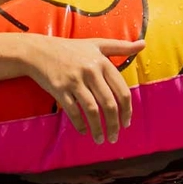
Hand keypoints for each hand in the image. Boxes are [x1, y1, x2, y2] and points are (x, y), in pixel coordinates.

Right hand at [26, 36, 141, 143]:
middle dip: (114, 124)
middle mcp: (90, 71)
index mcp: (102, 62)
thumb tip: (144, 44)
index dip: (127, 110)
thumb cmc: (70, 48)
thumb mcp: (97, 44)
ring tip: (100, 139)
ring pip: (92, 110)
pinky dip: (80, 124)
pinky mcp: (60, 89)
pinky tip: (84, 131)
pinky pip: (73, 111)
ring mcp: (74, 81)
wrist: (38, 51)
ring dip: (98, 128)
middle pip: (109, 104)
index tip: (127, 123)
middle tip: (115, 137)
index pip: (122, 91)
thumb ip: (121, 46)